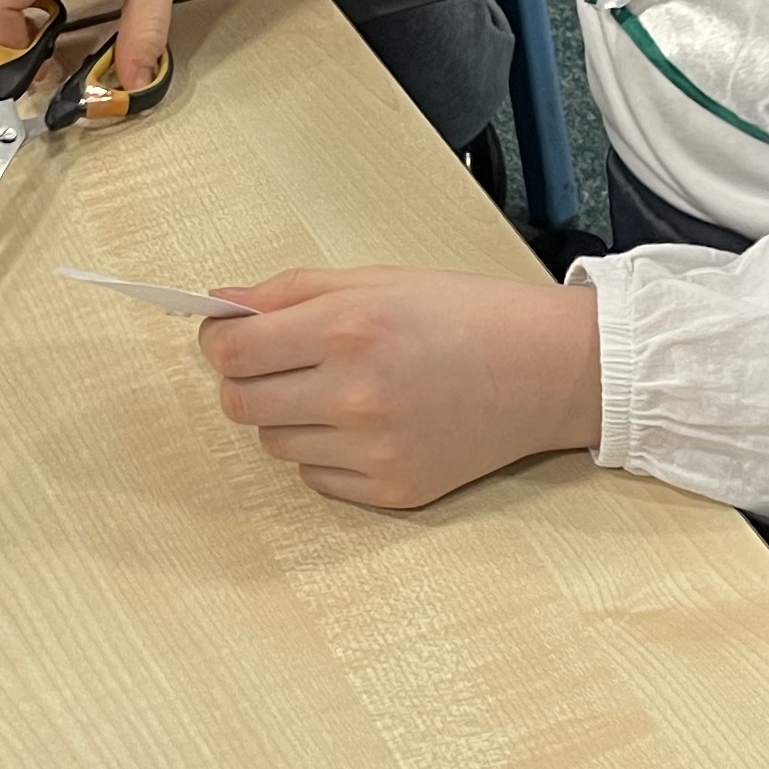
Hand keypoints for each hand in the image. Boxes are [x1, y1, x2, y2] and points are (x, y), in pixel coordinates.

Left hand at [200, 267, 603, 511]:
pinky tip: (368, 424)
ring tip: (339, 391)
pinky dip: (327, 453)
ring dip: (288, 417)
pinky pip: (316, 477)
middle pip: (239, 404)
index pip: (231, 351)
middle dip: (246, 380)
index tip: (230, 336)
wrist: (549, 369)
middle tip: (279, 364)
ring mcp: (374, 448)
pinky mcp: (393, 489)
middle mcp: (356, 393)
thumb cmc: (471, 316)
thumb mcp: (378, 279)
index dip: (219, 341)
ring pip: (274, 444)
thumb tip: (219, 305)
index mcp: (348, 328)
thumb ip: (291, 291)